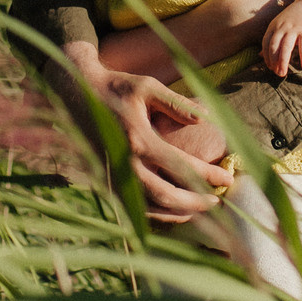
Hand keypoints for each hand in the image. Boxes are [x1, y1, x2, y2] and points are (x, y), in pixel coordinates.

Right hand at [64, 47, 231, 213]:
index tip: (227, 178)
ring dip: (178, 213)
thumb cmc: (116, 86)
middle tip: (218, 201)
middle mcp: (124, 162)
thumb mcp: (148, 87)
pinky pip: (133, 207)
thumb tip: (205, 120)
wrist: (73, 92)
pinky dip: (156, 214)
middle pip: (167, 196)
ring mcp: (112, 175)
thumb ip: (177, 104)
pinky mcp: (105, 181)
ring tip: (200, 209)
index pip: (181, 165)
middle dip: (197, 202)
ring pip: (149, 208)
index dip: (208, 175)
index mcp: (138, 138)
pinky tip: (174, 210)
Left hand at [260, 1, 301, 75]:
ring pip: (286, 47)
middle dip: (273, 61)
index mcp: (274, 26)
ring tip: (284, 73)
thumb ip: (271, 39)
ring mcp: (294, 28)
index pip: (266, 43)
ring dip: (284, 61)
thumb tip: (259, 55)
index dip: (267, 56)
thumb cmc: (294, 18)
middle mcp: (282, 27)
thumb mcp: (279, 25)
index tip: (269, 67)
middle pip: (274, 46)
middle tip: (276, 73)